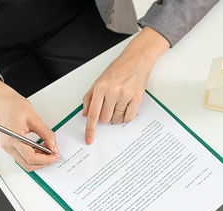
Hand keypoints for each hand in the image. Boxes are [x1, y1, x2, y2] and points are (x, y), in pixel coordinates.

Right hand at [0, 76, 58, 170]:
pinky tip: (39, 150)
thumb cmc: (16, 107)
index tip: (55, 156)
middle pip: (27, 164)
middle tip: (53, 156)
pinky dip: (32, 157)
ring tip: (47, 152)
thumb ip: (47, 134)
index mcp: (13, 137)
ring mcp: (7, 147)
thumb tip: (54, 147)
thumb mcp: (35, 119)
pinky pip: (21, 158)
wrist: (4, 103)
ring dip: (38, 162)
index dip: (45, 159)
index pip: (31, 157)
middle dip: (43, 163)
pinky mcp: (8, 147)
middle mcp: (8, 145)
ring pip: (24, 163)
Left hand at [82, 26, 169, 144]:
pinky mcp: (137, 98)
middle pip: (104, 119)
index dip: (90, 129)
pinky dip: (126, 116)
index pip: (92, 114)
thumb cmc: (118, 69)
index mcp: (100, 87)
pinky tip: (126, 107)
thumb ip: (89, 97)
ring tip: (119, 104)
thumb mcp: (99, 80)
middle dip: (105, 117)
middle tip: (109, 106)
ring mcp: (125, 95)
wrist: (136, 59)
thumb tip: (85, 114)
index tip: (89, 139)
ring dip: (116, 116)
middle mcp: (112, 92)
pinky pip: (129, 117)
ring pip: (117, 120)